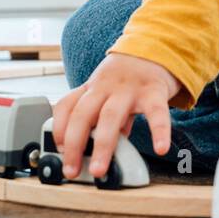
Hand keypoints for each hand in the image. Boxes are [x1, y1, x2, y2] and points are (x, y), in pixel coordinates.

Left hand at [52, 53, 182, 180]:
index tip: (58, 150)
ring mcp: (129, 87)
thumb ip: (103, 119)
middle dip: (73, 144)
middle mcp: (106, 86)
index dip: (58, 128)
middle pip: (82, 113)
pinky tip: (160, 148)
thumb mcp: (108, 92)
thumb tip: (100, 151)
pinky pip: (156, 112)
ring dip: (103, 146)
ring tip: (100, 169)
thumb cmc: (127, 76)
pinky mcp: (154, 89)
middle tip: (71, 170)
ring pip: (111, 116)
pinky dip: (159, 131)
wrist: (155, 47)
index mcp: (92, 87)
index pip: (66, 105)